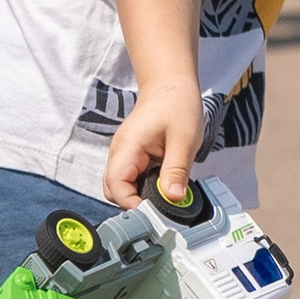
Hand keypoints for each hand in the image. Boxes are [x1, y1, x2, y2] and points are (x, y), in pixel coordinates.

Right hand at [103, 76, 204, 210]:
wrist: (171, 85)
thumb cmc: (177, 105)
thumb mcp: (184, 139)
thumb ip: (177, 170)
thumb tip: (174, 199)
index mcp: (127, 147)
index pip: (116, 185)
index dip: (131, 204)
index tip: (154, 213)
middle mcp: (120, 154)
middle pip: (115, 191)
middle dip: (134, 204)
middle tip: (162, 211)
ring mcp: (125, 156)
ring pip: (123, 188)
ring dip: (141, 197)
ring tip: (166, 201)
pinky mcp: (134, 158)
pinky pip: (134, 180)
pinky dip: (146, 188)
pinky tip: (165, 188)